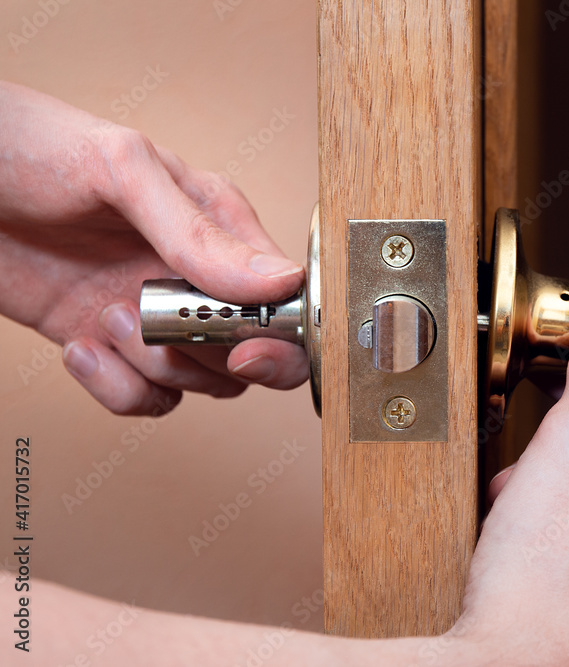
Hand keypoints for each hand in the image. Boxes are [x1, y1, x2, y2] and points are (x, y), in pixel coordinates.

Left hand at [0, 82, 308, 413]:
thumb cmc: (30, 147)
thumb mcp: (123, 170)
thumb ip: (200, 231)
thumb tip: (279, 281)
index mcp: (220, 228)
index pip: (286, 298)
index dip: (281, 335)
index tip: (246, 345)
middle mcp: (196, 278)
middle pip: (254, 354)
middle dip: (214, 357)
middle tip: (170, 334)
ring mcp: (154, 316)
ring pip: (200, 382)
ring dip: (155, 366)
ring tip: (109, 318)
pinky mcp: (107, 344)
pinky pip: (142, 397)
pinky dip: (114, 388)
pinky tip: (80, 347)